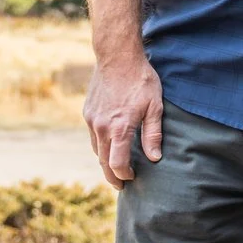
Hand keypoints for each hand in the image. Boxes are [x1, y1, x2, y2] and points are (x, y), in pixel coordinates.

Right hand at [84, 53, 164, 186]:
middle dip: (111, 176)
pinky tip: (109, 147)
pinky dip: (100, 146)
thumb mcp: (154, 106)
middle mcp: (101, 127)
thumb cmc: (140, 80)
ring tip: (115, 169)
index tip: (132, 178)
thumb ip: (153, 134)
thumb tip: (155, 158)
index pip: (117, 163)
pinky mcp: (88, 112)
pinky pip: (93, 136)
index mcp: (119, 128)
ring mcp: (92, 120)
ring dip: (105, 162)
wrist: (117, 57)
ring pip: (96, 149)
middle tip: (120, 186)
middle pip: (103, 161)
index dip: (124, 175)